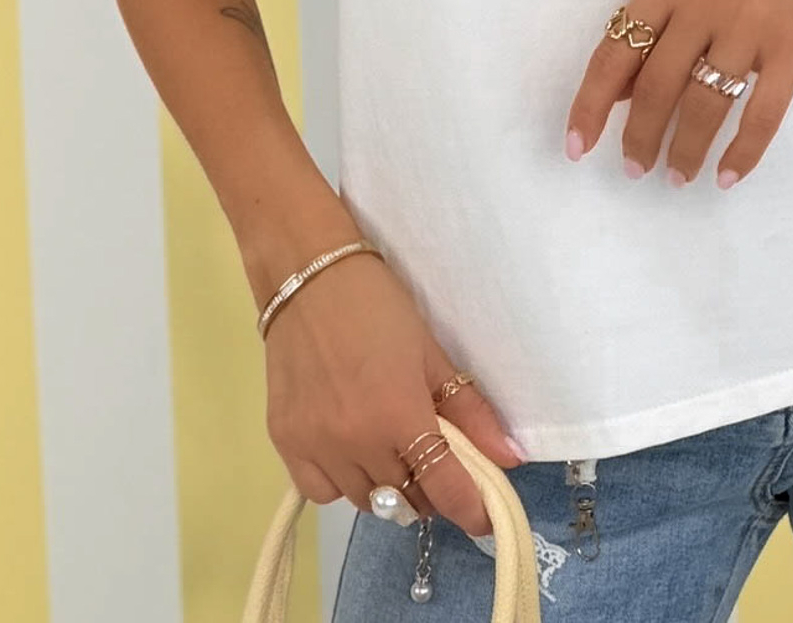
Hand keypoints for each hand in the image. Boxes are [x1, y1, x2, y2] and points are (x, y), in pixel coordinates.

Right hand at [262, 246, 524, 538]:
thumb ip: (470, 411)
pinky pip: (320, 490)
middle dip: (428, 491)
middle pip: (403, 501)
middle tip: (434, 462)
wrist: (307, 275)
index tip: (484, 516)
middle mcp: (353, 442)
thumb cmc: (378, 306)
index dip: (470, 509)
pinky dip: (341, 482)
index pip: (443, 488)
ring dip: (386, 487)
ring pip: (363, 501)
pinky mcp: (283, 441)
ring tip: (389, 449)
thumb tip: (509, 459)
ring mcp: (314, 445)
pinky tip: (349, 449)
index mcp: (397, 415)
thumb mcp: (431, 352)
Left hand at [563, 0, 792, 188]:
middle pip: (655, 85)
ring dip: (685, 151)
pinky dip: (742, 152)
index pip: (616, 50)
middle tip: (633, 168)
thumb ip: (659, 24)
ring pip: (704, 105)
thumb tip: (616, 92)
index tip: (576, 146)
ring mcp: (751, 23)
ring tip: (676, 176)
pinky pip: (762, 113)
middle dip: (638, 137)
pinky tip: (727, 175)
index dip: (590, 104)